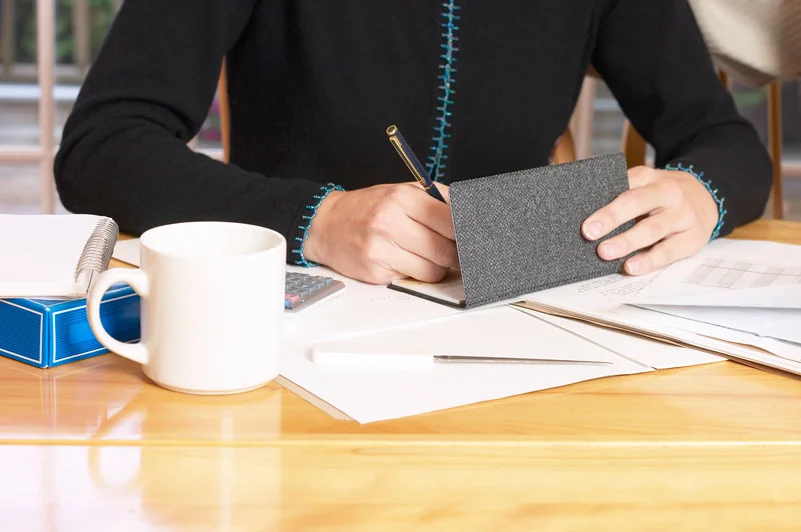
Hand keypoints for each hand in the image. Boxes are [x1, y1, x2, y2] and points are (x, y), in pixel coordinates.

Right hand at [302, 183, 458, 283]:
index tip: (472, 238)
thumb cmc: (368, 208)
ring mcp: (381, 248)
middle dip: (454, 254)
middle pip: (445, 250)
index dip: (466, 233)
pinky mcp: (375, 271)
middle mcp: (390, 221)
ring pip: (433, 270)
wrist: (325, 224)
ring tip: (425, 255)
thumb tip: (469, 215)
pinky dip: (415, 273)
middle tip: (451, 250)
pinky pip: (412, 279)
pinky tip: (404, 260)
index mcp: (402, 197)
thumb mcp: (400, 191)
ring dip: (436, 266)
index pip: (451, 220)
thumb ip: (436, 200)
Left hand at [581, 166, 718, 274]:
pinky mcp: (692, 239)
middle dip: (613, 218)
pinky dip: (649, 260)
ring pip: (653, 229)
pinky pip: (668, 251)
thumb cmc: (662, 196)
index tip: (586, 221)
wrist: (706, 199)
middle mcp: (670, 194)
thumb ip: (623, 194)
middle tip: (589, 233)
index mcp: (652, 179)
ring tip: (606, 252)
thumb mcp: (646, 185)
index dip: (606, 203)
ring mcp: (683, 216)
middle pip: (639, 203)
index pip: (627, 186)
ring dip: (627, 242)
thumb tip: (587, 213)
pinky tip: (631, 267)